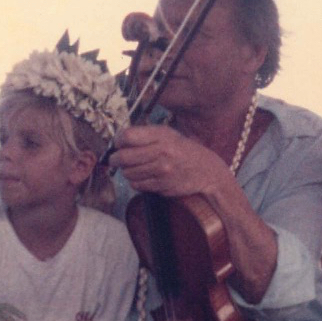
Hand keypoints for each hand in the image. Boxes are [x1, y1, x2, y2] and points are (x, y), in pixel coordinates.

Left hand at [110, 125, 231, 197]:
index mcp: (162, 135)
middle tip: (116, 159)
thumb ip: (145, 135)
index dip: (118, 140)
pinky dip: (136, 181)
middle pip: (123, 157)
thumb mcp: (168, 135)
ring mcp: (162, 170)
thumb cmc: (184, 151)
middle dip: (115, 159)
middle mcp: (162, 152)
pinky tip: (144, 176)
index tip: (119, 143)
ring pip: (127, 173)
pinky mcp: (161, 185)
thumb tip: (117, 141)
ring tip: (136, 167)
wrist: (206, 171)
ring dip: (127, 171)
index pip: (127, 136)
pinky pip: (136, 185)